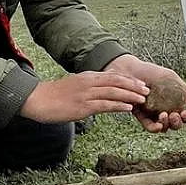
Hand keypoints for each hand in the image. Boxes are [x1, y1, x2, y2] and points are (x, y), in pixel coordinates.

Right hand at [21, 71, 148, 124]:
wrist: (37, 100)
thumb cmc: (54, 96)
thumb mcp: (74, 87)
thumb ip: (88, 89)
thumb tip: (100, 95)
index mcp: (87, 77)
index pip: (113, 76)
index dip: (129, 80)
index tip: (140, 83)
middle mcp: (88, 83)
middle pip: (116, 81)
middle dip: (134, 86)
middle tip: (147, 90)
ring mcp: (86, 94)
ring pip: (113, 92)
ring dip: (130, 96)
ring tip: (143, 100)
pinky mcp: (82, 106)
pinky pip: (104, 105)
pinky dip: (118, 106)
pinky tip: (128, 108)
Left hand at [103, 54, 185, 132]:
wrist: (131, 70)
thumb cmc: (150, 72)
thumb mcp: (171, 77)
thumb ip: (184, 90)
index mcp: (173, 101)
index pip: (183, 114)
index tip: (185, 113)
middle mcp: (164, 109)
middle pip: (175, 124)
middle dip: (177, 123)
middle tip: (175, 115)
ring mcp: (153, 114)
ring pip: (163, 127)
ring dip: (167, 125)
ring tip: (164, 115)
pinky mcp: (141, 115)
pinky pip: (149, 126)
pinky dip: (155, 128)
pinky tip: (158, 124)